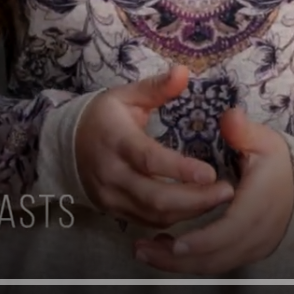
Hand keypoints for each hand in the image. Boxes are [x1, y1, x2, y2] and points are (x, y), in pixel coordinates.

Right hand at [73, 66, 235, 229]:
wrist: (66, 146)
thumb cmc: (104, 117)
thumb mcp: (126, 96)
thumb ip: (156, 88)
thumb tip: (184, 72)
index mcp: (116, 140)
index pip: (149, 160)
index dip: (179, 170)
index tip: (210, 173)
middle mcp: (112, 173)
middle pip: (154, 197)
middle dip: (194, 199)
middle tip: (227, 192)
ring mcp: (111, 196)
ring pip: (154, 215)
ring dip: (189, 211)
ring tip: (218, 200)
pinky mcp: (113, 211)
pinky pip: (147, 221)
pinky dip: (174, 218)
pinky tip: (196, 208)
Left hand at [133, 107, 293, 274]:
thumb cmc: (276, 162)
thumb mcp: (263, 141)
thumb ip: (243, 131)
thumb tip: (230, 115)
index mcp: (260, 206)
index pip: (229, 230)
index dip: (202, 240)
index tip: (173, 243)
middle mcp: (258, 234)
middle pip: (216, 257)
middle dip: (178, 259)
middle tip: (141, 250)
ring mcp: (254, 249)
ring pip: (213, 265)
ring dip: (178, 264)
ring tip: (144, 252)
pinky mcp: (247, 255)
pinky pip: (216, 264)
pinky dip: (191, 263)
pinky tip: (166, 251)